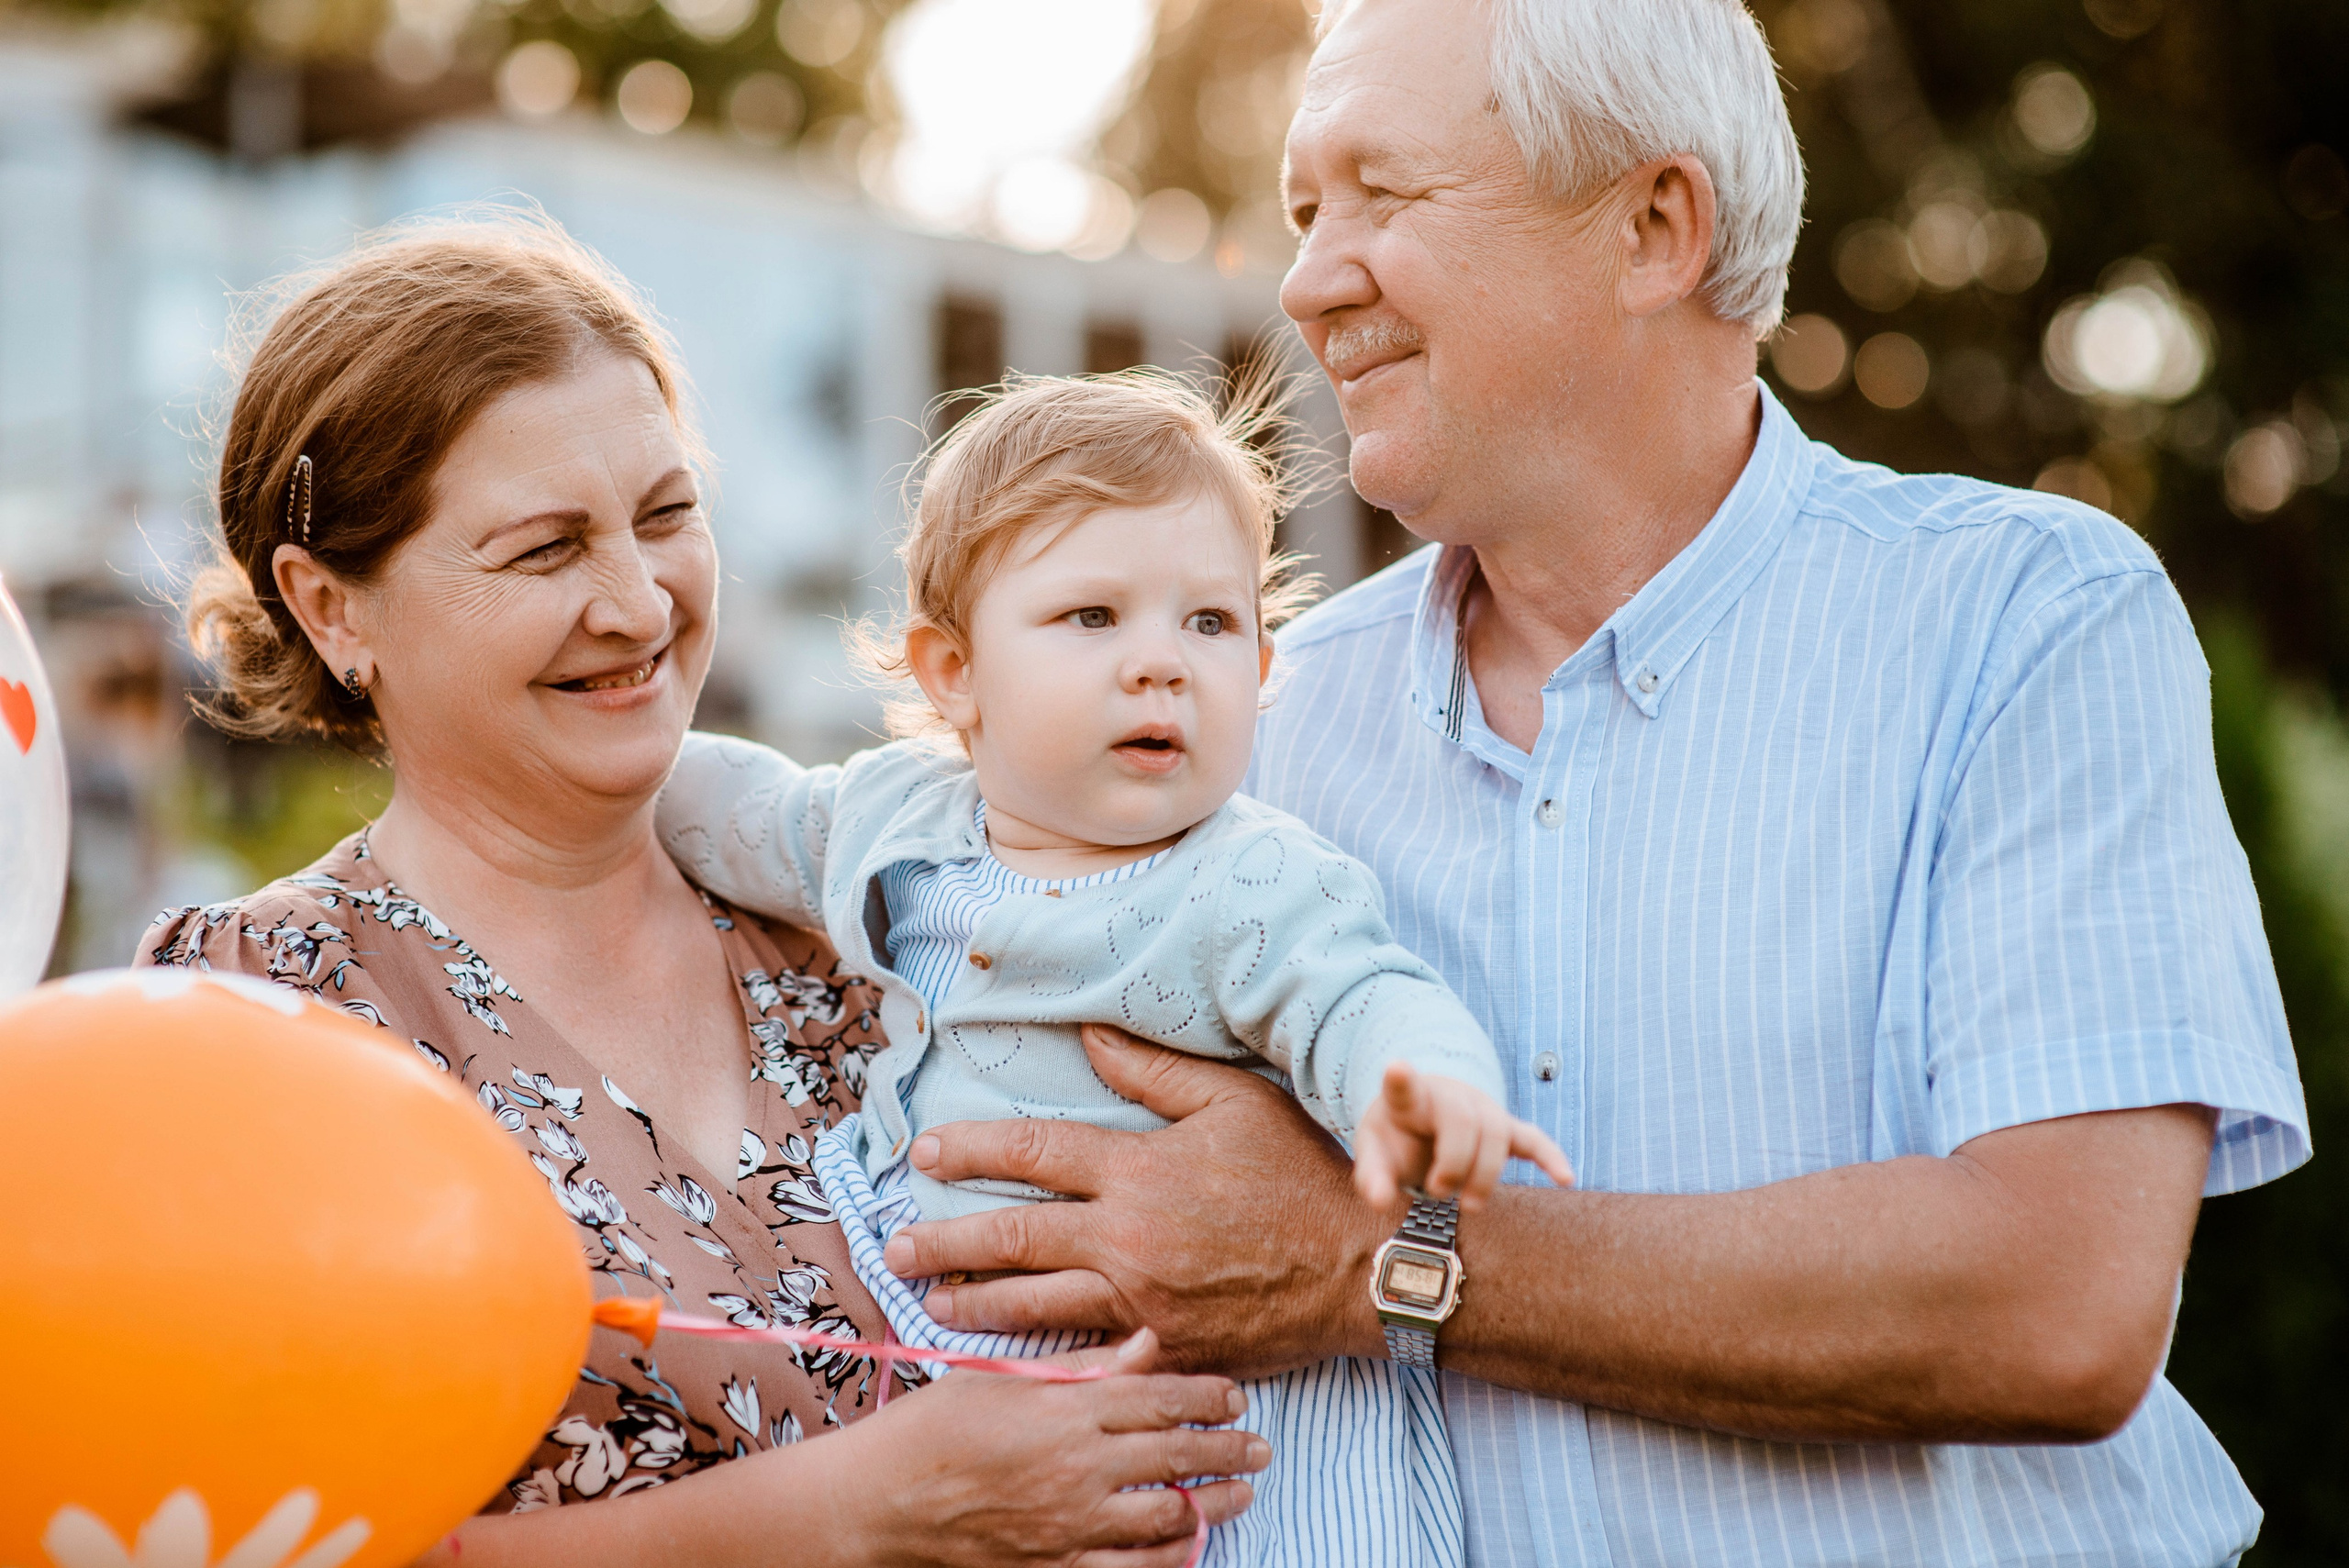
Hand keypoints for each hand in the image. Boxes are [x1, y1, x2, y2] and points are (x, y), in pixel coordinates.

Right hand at [836, 1327, 1267, 1567]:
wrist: (879, 1504)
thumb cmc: (933, 1431)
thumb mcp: (1006, 1379)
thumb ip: (1084, 1366)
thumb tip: (1147, 1342)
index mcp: (1067, 1412)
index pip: (1161, 1398)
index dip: (1208, 1395)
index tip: (1235, 1393)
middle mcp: (1079, 1469)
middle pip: (1177, 1457)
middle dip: (1228, 1449)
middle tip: (1259, 1444)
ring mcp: (1071, 1525)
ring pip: (1168, 1517)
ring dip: (1213, 1503)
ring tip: (1240, 1492)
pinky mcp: (1056, 1567)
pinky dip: (1169, 1557)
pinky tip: (1190, 1544)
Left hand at [882, 1025, 1392, 1375]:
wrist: (1361, 1267)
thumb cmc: (1301, 1174)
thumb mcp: (1234, 1102)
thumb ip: (1154, 1071)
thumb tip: (1090, 1037)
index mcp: (1137, 1171)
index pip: (1031, 1153)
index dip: (970, 1149)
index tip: (922, 1152)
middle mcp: (1127, 1239)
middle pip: (1012, 1240)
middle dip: (946, 1243)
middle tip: (896, 1247)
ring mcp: (1143, 1302)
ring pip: (1038, 1306)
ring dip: (978, 1305)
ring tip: (936, 1304)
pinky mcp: (1164, 1348)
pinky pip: (1089, 1355)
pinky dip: (1044, 1356)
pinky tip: (1012, 1357)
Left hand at [1351, 1061, 1573, 1210]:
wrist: (1424, 1120)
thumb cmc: (1397, 1136)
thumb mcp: (1374, 1153)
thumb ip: (1371, 1177)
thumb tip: (1379, 1202)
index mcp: (1409, 1099)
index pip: (1405, 1086)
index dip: (1401, 1079)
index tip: (1396, 1068)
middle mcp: (1450, 1096)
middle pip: (1463, 1120)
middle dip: (1454, 1162)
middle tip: (1437, 1191)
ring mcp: (1481, 1110)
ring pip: (1497, 1132)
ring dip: (1485, 1173)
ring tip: (1468, 1205)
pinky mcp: (1504, 1129)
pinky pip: (1532, 1138)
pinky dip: (1549, 1156)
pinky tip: (1565, 1178)